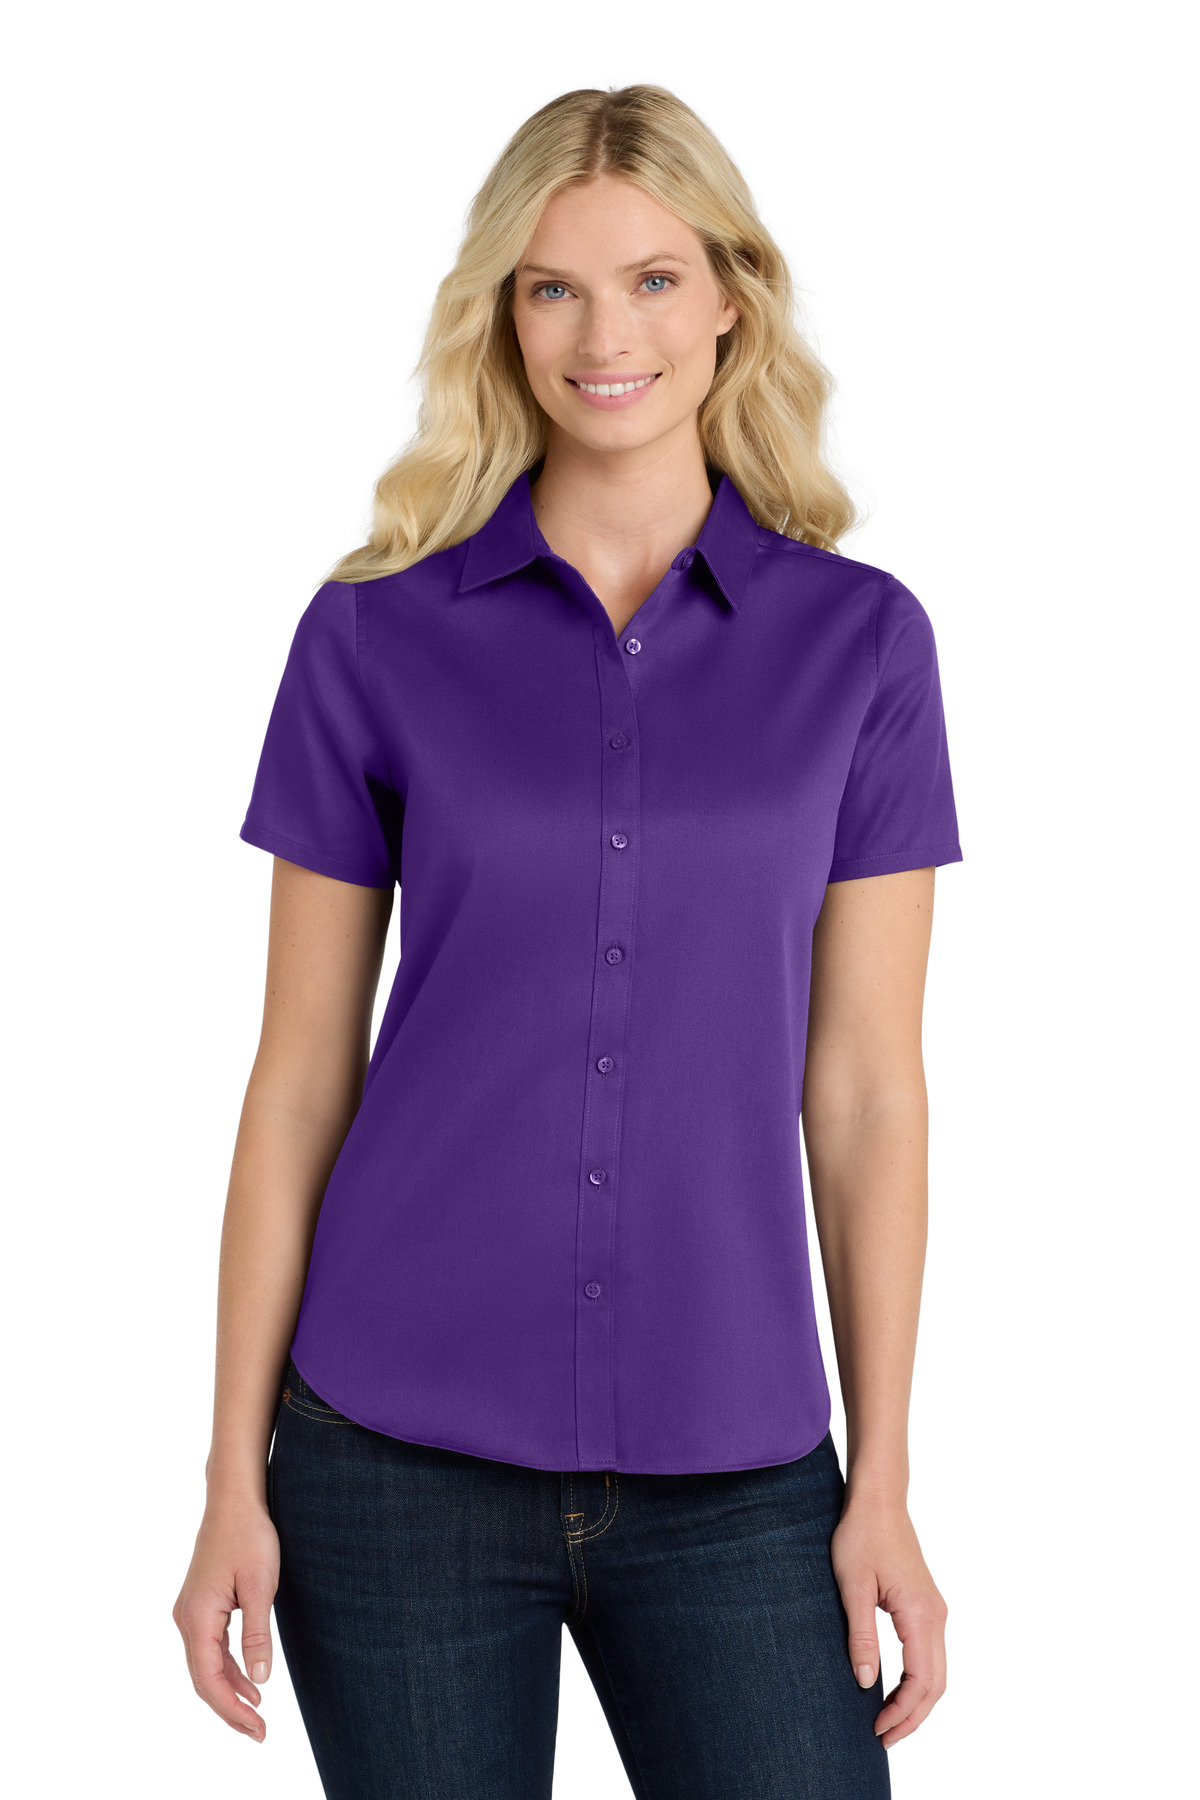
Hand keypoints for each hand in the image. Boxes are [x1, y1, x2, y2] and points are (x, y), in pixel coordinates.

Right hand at [173, 1495, 279, 1740]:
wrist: (234, 1499)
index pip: (209, 1680)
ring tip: (256, 1712)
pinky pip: (210, 1647)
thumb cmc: (250, 1536)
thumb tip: (258, 1681)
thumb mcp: (261, 1586)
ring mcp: (190, 1611)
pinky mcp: (200, 1604)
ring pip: (205, 1665)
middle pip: (203, 1679)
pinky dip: (227, 1667)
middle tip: (259, 1732)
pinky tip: (248, 1679)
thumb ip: (257, 1636)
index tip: (257, 1728)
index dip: (231, 1709)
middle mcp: (186, 1618)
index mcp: (197, 1617)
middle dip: (229, 1708)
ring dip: (229, 1689)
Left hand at [830, 1496, 946, 1747]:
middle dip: (913, 1717)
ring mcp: (934, 1611)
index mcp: (920, 1614)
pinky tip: (896, 1690)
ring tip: (888, 1722)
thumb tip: (865, 1683)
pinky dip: (918, 1681)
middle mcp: (936, 1615)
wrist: (878, 1501)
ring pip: (937, 1671)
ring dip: (917, 1701)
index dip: (902, 1711)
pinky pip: (930, 1655)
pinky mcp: (926, 1606)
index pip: (922, 1680)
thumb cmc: (862, 1536)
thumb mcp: (853, 1586)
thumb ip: (861, 1635)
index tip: (877, 1729)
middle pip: (936, 1683)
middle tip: (883, 1738)